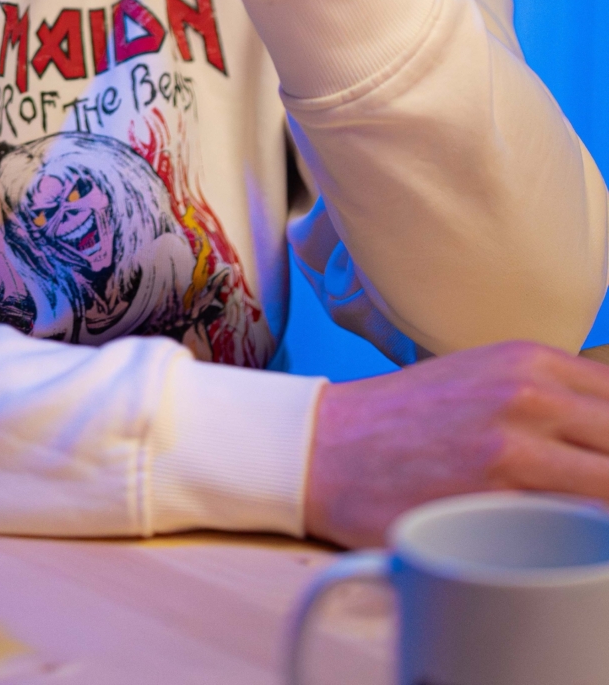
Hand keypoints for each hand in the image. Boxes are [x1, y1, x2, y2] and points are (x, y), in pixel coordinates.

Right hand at [306, 342, 608, 547]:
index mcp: (531, 360)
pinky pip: (578, 528)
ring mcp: (513, 447)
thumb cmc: (406, 423)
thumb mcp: (484, 381)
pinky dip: (583, 540)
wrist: (326, 447)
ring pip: (608, 487)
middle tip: (590, 501)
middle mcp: (529, 393)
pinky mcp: (494, 501)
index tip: (599, 465)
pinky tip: (564, 546)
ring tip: (575, 525)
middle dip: (607, 478)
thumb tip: (600, 438)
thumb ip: (549, 401)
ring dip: (600, 510)